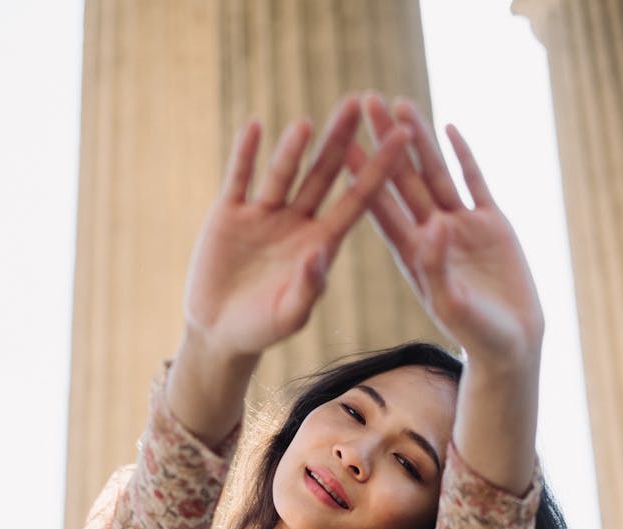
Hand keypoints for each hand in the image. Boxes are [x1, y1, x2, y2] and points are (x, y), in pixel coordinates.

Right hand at [182, 96, 410, 362]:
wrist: (219, 332)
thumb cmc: (262, 330)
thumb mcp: (289, 316)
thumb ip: (307, 287)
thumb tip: (318, 252)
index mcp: (321, 245)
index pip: (357, 200)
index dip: (379, 170)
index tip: (403, 139)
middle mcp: (297, 223)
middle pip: (323, 175)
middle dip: (340, 141)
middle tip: (358, 102)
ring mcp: (263, 215)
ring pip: (283, 174)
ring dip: (294, 149)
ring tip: (307, 125)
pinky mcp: (230, 213)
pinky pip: (240, 177)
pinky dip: (247, 154)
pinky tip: (256, 127)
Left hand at [349, 95, 543, 378]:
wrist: (511, 344)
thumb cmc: (476, 335)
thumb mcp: (452, 306)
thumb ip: (438, 268)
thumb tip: (434, 226)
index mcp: (414, 255)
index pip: (382, 207)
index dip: (364, 174)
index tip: (343, 143)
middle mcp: (432, 235)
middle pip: (403, 179)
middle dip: (386, 141)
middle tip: (365, 102)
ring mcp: (462, 227)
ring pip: (436, 173)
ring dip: (419, 139)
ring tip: (401, 103)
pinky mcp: (491, 224)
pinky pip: (474, 182)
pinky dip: (464, 156)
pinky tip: (450, 128)